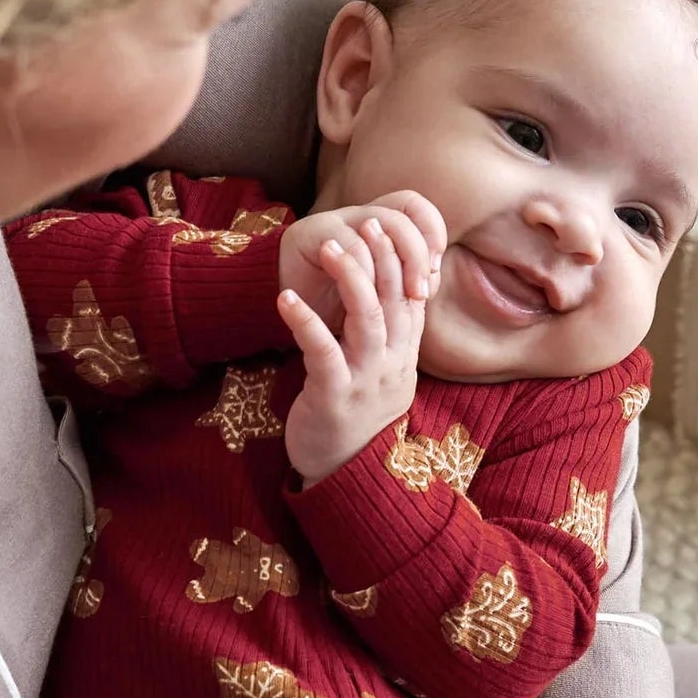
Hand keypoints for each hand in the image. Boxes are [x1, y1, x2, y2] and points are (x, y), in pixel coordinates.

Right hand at [278, 193, 446, 328]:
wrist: (288, 316)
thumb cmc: (336, 309)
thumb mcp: (378, 299)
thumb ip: (404, 286)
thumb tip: (432, 281)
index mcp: (379, 226)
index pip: (416, 208)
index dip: (432, 234)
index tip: (433, 274)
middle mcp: (358, 216)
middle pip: (401, 214)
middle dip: (416, 254)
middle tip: (419, 292)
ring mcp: (334, 221)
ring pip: (376, 224)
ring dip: (391, 264)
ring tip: (394, 296)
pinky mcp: (310, 233)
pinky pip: (346, 245)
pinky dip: (360, 272)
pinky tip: (362, 295)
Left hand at [279, 202, 443, 484]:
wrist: (344, 474)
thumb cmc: (357, 417)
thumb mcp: (384, 375)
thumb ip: (391, 338)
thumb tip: (394, 294)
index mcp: (404, 356)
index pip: (411, 298)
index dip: (401, 259)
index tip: (385, 225)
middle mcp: (391, 364)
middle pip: (395, 301)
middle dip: (383, 258)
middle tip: (366, 222)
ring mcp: (366, 380)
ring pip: (368, 320)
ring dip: (351, 279)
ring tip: (332, 248)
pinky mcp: (334, 396)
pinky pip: (323, 351)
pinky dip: (305, 322)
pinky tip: (285, 299)